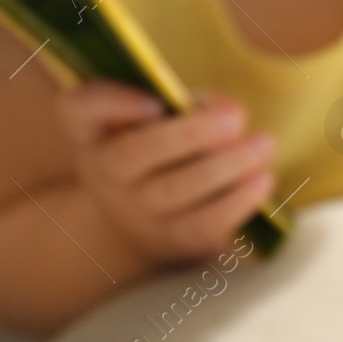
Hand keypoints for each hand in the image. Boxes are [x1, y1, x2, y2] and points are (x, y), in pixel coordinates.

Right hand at [54, 83, 276, 266]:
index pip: (79, 109)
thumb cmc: (154, 146)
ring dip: (225, 166)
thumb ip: (182, 101)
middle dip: (190, 134)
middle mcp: (104, 173)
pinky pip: (201, 225)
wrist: (139, 217)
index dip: (113, 102)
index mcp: (93, 131)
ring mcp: (134, 213)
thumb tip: (227, 112)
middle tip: (236, 117)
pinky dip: (236, 203)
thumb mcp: (151, 115)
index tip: (154, 102)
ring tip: (263, 144)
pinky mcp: (170, 240)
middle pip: (133, 155)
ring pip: (173, 191)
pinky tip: (262, 180)